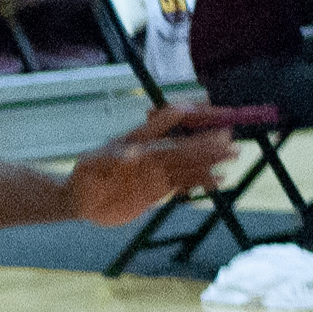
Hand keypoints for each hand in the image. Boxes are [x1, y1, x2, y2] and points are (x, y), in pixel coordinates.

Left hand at [67, 106, 239, 225]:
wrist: (80, 201)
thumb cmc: (85, 175)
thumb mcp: (93, 164)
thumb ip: (111, 159)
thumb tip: (132, 154)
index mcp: (138, 141)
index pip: (166, 126)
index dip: (185, 117)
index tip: (205, 111)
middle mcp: (151, 155)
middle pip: (183, 146)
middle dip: (205, 141)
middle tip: (228, 137)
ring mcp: (156, 171)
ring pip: (188, 163)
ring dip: (209, 159)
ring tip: (232, 154)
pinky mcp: (158, 189)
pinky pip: (184, 183)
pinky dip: (200, 181)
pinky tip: (218, 180)